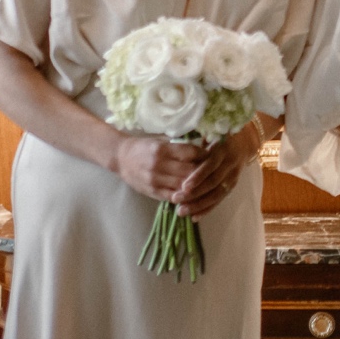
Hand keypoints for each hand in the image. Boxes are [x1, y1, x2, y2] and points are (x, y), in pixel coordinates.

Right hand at [112, 126, 255, 217]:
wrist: (121, 158)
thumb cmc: (144, 147)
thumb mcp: (161, 141)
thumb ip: (180, 147)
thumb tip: (205, 147)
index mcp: (162, 149)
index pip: (190, 153)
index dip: (205, 155)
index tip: (216, 154)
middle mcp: (159, 165)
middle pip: (190, 171)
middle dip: (205, 172)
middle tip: (218, 170)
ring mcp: (155, 180)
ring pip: (184, 187)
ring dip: (198, 187)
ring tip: (210, 183)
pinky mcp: (153, 192)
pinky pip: (174, 197)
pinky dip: (187, 197)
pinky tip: (197, 195)